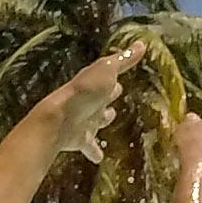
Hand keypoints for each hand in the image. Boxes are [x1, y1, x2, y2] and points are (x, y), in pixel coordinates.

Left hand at [42, 42, 148, 161]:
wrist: (60, 119)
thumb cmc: (85, 92)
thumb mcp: (107, 70)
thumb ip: (124, 60)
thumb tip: (141, 43)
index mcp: (97, 85)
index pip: (109, 80)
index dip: (115, 78)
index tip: (123, 78)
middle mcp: (90, 102)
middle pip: (102, 99)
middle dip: (109, 97)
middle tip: (119, 94)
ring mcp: (84, 121)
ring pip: (96, 121)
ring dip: (102, 120)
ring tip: (111, 120)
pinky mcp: (80, 140)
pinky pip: (90, 146)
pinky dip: (94, 151)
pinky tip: (100, 159)